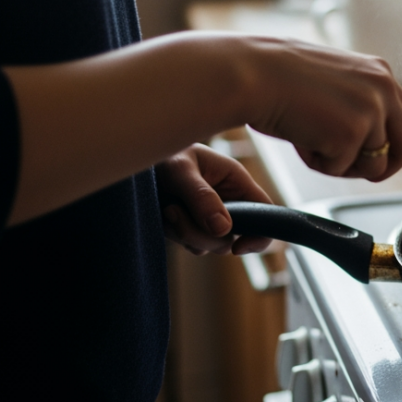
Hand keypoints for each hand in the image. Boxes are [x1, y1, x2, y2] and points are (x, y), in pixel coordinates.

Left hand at [156, 143, 273, 255]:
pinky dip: (175, 235)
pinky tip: (163, 215)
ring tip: (166, 209)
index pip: (263, 212)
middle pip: (230, 236)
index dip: (259, 234)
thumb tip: (223, 230)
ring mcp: (209, 216)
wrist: (137, 155)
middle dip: (202, 234)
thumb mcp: (181, 170)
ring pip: (209, 243)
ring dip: (184, 233)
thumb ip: (202, 197)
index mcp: (235, 182)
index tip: (238, 248)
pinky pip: (191, 244)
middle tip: (173, 213)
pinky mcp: (191, 224)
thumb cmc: (164, 154)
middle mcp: (227, 201)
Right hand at [243, 38, 401, 182]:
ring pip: (375, 165)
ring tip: (314, 140)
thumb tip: (383, 144)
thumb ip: (365, 106)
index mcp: (381, 74)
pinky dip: (319, 164)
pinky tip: (302, 138)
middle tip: (362, 173)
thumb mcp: (338, 83)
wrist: (253, 73)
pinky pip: (341, 169)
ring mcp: (370, 111)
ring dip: (344, 165)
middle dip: (390, 169)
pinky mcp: (351, 133)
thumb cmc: (281, 79)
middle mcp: (384, 90)